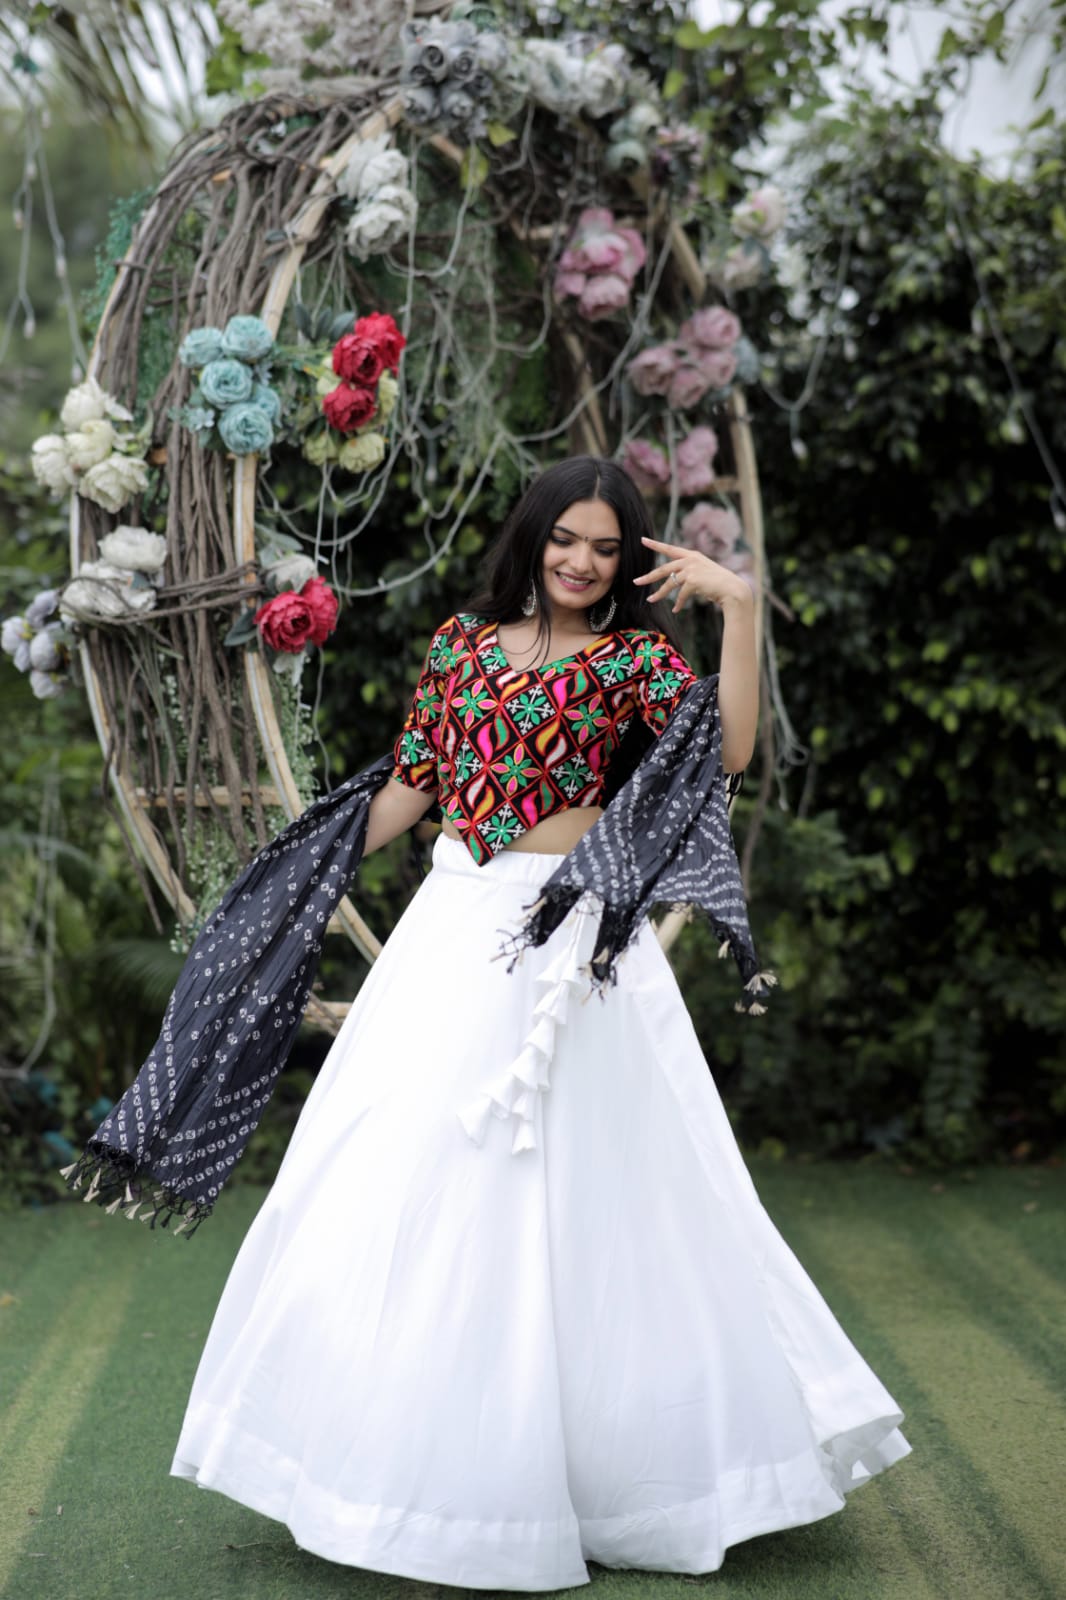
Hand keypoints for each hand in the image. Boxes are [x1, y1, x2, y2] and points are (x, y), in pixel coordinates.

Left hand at [634, 536, 752, 612]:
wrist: (732, 589)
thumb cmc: (718, 583)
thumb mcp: (703, 572)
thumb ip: (688, 572)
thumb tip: (673, 580)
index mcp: (692, 555)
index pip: (670, 549)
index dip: (655, 545)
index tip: (643, 540)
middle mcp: (690, 560)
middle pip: (664, 568)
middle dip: (649, 576)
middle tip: (636, 581)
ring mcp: (691, 569)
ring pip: (669, 584)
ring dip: (660, 594)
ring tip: (651, 600)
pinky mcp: (692, 581)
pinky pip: (680, 595)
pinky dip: (678, 603)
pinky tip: (676, 610)